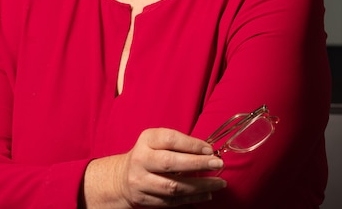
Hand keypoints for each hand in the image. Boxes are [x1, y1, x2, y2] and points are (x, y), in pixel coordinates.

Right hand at [82, 128, 226, 207]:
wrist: (122, 177)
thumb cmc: (148, 156)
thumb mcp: (157, 142)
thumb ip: (178, 144)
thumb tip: (208, 152)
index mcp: (146, 141)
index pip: (170, 140)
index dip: (192, 144)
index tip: (210, 149)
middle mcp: (141, 160)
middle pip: (170, 163)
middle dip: (198, 164)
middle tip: (218, 164)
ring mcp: (141, 181)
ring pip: (173, 186)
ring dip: (200, 186)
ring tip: (219, 183)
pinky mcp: (144, 199)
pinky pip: (172, 201)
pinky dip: (192, 198)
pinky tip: (207, 194)